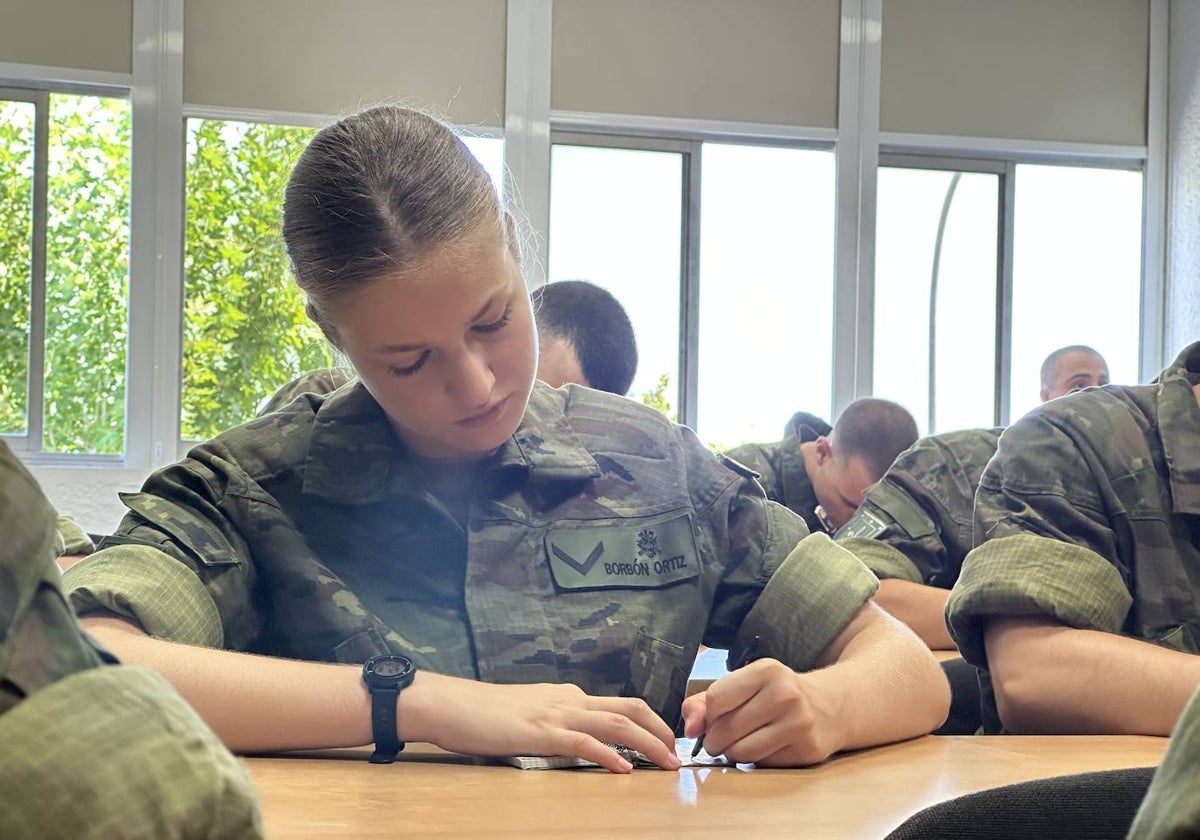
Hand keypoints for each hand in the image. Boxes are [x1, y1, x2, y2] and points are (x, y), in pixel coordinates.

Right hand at [406, 674, 681, 773]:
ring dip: (648, 743)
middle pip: (630, 708)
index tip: (668, 741)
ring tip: (667, 762)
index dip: (651, 722)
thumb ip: (556, 721)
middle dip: (661, 730)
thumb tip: (579, 738)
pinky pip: (584, 742)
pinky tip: (624, 769)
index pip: (621, 704)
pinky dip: (609, 754)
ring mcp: (557, 714)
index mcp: (569, 695)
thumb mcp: (531, 712)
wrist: (451, 705)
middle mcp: (570, 699)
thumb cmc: (485, 713)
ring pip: (616, 723)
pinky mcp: (541, 732)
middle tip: (679, 753)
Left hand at [680, 658, 838, 766]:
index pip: (716, 699)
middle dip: (715, 739)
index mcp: (766, 671)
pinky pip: (762, 765)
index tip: (713, 718)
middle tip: (722, 737)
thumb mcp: (744, 685)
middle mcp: (785, 694)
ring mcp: (799, 723)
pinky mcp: (807, 750)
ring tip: (742, 743)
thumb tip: (689, 728)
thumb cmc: (776, 695)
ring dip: (733, 754)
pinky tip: (766, 747)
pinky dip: (756, 761)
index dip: (707, 715)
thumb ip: (706, 702)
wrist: (830, 707)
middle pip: (725, 729)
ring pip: (741, 753)